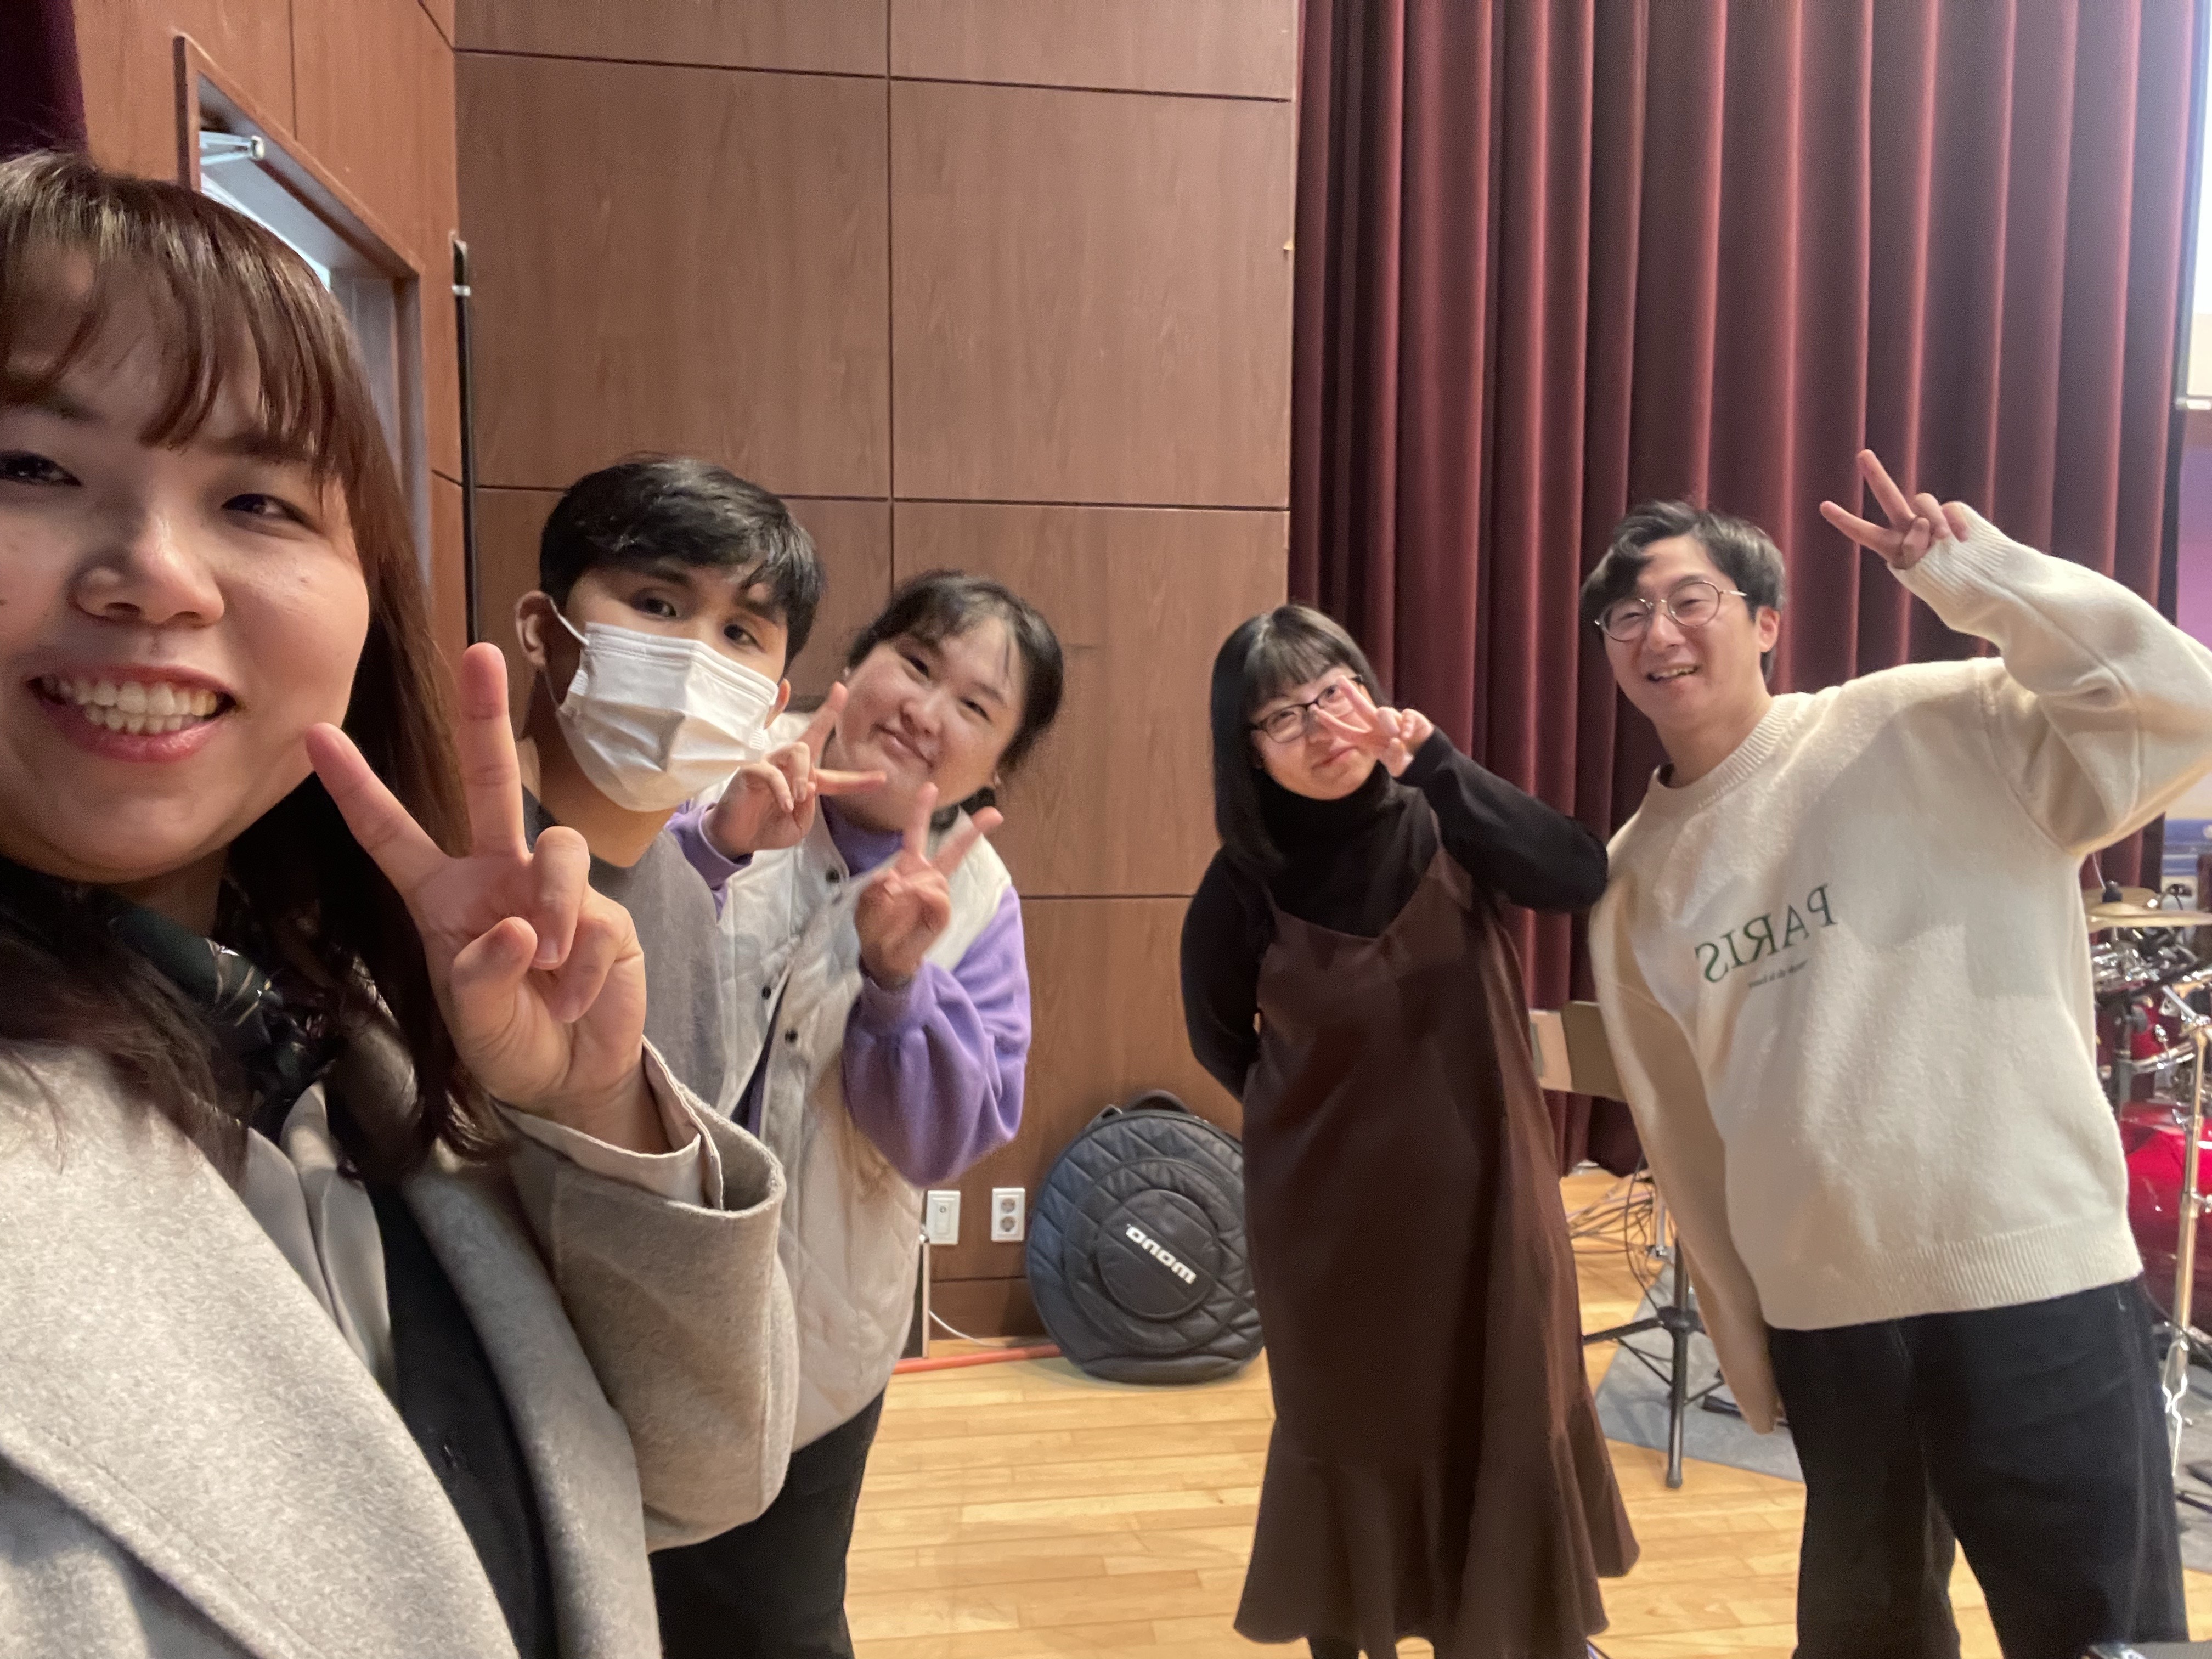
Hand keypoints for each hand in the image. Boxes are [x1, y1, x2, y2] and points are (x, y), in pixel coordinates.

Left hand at [306, 643, 663, 1150]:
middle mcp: (499, 875)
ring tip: (549, 967)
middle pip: (490, 783)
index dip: (357, 786)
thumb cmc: (508, 1040)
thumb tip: (518, 926)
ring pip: (557, 849)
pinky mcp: (606, 913)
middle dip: (484, 717)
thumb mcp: (472, 1022)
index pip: (392, 834)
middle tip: (478, 653)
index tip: (316, 734)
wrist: (573, 1077)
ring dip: (553, 907)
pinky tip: (573, 998)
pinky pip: (595, 917)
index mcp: (445, 896)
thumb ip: (480, 976)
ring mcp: (555, 889)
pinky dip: (583, 967)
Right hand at [704, 684, 884, 858]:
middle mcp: (789, 767)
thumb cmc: (768, 829)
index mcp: (805, 782)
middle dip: (827, 713)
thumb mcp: (798, 826)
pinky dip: (783, 788)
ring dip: (804, 773)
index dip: (858, 780)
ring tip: (803, 796)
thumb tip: (809, 785)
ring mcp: (770, 765)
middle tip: (840, 692)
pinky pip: (771, 771)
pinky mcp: (751, 770)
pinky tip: (786, 804)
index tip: (882, 779)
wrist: (739, 839)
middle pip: (812, 737)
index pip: (836, 777)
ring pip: (796, 750)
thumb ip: (809, 808)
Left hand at [852, 786, 1001, 988]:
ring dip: (912, 888)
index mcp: (909, 866)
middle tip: (994, 814)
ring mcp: (936, 895)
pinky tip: (913, 907)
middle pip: (952, 851)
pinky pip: (937, 899)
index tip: (931, 787)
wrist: (883, 955)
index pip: (916, 833)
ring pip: (934, 879)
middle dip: (973, 832)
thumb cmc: (875, 924)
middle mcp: (927, 876)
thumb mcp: (866, 900)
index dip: (922, 810)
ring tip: (895, 904)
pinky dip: (923, 901)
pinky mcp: (941, 915)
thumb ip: (877, 887)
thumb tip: (899, 881)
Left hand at [1317, 680, 1435, 777]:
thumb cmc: (1408, 762)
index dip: (1331, 723)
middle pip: (1361, 707)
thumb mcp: (1398, 767)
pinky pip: (1405, 715)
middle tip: (1339, 680)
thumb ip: (1395, 757)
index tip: (1315, 712)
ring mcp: (1394, 720)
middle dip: (1350, 693)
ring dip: (1388, 723)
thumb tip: (1396, 740)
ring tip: (1397, 737)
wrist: (1429, 761)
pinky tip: (1407, 736)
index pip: (1346, 731)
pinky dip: (1405, 725)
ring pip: (1383, 711)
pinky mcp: (1410, 717)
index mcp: (1368, 739)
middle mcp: (1378, 727)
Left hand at [1819, 448, 1971, 570]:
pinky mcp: (1953, 514)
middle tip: (1862, 454)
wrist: (1975, 582)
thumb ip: (1916, 551)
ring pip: (1923, 501)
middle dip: (1876, 475)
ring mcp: (1930, 519)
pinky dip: (1956, 522)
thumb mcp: (1923, 576)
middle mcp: (1908, 527)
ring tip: (1942, 539)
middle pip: (1890, 496)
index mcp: (1893, 546)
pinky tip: (1962, 539)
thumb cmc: (1945, 584)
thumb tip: (1923, 525)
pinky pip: (1951, 508)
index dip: (1846, 521)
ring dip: (1933, 519)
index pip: (1865, 533)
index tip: (1823, 506)